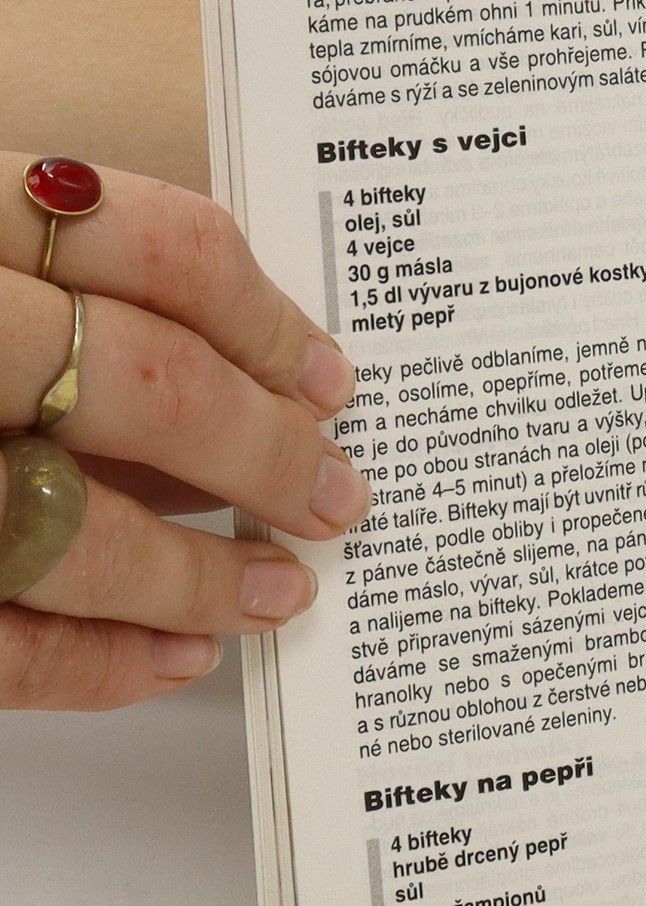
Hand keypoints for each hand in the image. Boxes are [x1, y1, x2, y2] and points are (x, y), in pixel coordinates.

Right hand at [0, 157, 367, 708]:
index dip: (266, 317)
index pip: (147, 242)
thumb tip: (239, 377)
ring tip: (280, 592)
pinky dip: (95, 663)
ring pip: (70, 527)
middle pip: (140, 383)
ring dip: (199, 574)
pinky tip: (174, 658)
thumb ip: (48, 289)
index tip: (330, 376)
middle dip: (266, 452)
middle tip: (337, 497)